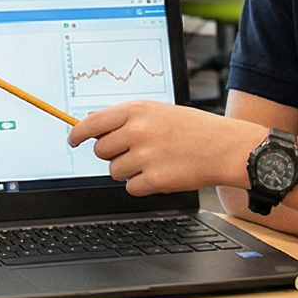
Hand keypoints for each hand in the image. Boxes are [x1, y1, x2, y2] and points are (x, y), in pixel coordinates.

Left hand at [70, 100, 259, 195]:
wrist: (224, 147)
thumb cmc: (192, 128)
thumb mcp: (157, 111)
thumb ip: (125, 117)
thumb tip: (90, 122)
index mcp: (136, 110)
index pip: (92, 123)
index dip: (78, 134)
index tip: (73, 140)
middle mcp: (138, 131)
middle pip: (101, 151)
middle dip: (113, 154)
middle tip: (136, 151)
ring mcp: (146, 156)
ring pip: (115, 171)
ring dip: (130, 170)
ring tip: (155, 160)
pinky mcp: (154, 179)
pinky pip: (131, 188)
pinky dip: (143, 185)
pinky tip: (162, 172)